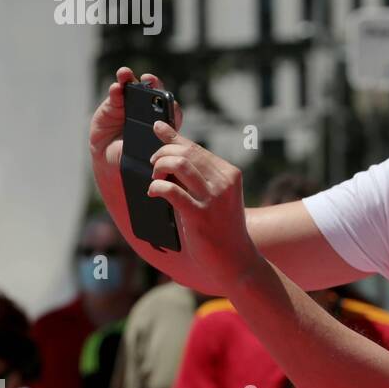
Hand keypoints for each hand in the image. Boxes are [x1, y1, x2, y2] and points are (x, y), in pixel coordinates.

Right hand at [89, 67, 182, 165]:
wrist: (112, 162)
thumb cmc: (136, 159)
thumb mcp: (148, 156)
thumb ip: (156, 149)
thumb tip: (162, 148)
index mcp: (162, 123)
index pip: (170, 111)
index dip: (169, 104)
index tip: (168, 100)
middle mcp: (147, 111)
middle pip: (152, 93)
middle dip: (152, 84)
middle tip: (149, 79)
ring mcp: (129, 106)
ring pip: (132, 88)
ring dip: (128, 79)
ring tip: (125, 73)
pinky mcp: (112, 106)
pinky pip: (115, 95)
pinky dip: (115, 89)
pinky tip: (115, 87)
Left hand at [147, 121, 262, 292]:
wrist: (235, 261)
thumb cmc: (221, 229)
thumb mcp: (217, 198)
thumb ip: (201, 179)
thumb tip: (171, 158)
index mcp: (229, 174)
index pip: (196, 148)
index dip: (173, 136)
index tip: (157, 126)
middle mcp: (224, 181)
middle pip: (186, 152)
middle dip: (162, 153)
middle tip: (152, 164)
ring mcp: (214, 198)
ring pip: (179, 164)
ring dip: (159, 167)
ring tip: (154, 178)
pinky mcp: (200, 215)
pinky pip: (171, 191)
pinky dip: (157, 187)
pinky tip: (153, 192)